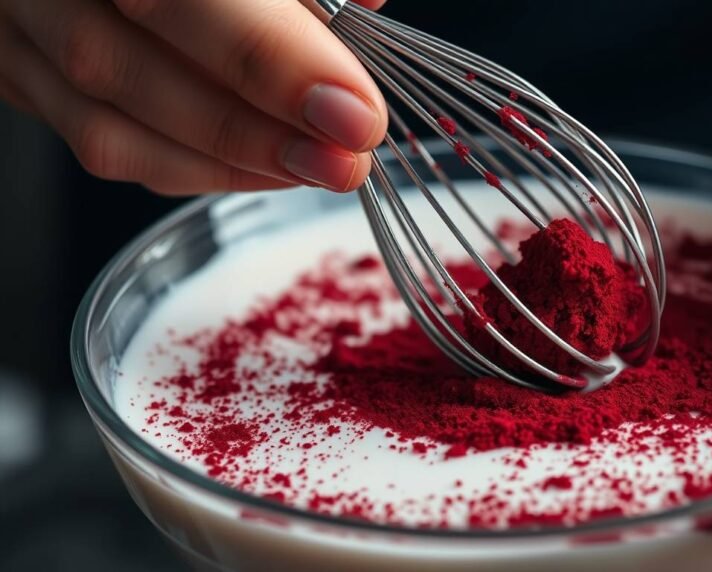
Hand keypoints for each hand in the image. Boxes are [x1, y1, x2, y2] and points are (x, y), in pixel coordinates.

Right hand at [0, 0, 387, 193]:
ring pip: (105, 119)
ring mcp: (19, 21)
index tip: (353, 111)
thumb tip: (364, 6)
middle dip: (250, 126)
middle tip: (343, 160)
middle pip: (126, 60)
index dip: (272, 58)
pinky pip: (96, 142)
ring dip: (224, 159)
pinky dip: (188, 167)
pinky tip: (260, 167)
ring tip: (314, 168)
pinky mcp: (17, 67)